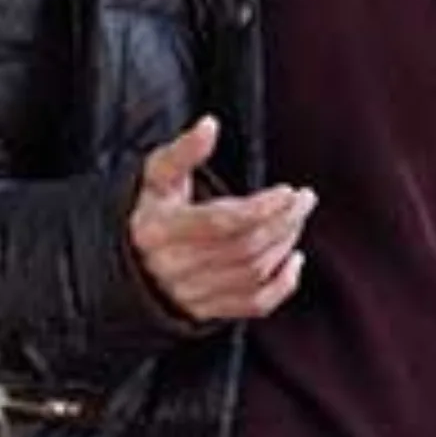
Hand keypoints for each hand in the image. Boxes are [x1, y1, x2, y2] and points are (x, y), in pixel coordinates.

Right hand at [128, 116, 315, 321]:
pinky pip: (254, 305)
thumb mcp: (158, 175)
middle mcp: (174, 266)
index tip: (288, 191)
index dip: (261, 208)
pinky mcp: (206, 311)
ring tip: (296, 218)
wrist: (131, 260)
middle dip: (283, 221)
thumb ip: (184, 151)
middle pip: (245, 247)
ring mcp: (191, 293)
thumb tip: (209, 125)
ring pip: (253, 273)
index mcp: (161, 229)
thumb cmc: (153, 208)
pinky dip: (283, 286)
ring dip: (284, 244)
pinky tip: (294, 259)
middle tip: (304, 199)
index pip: (222, 222)